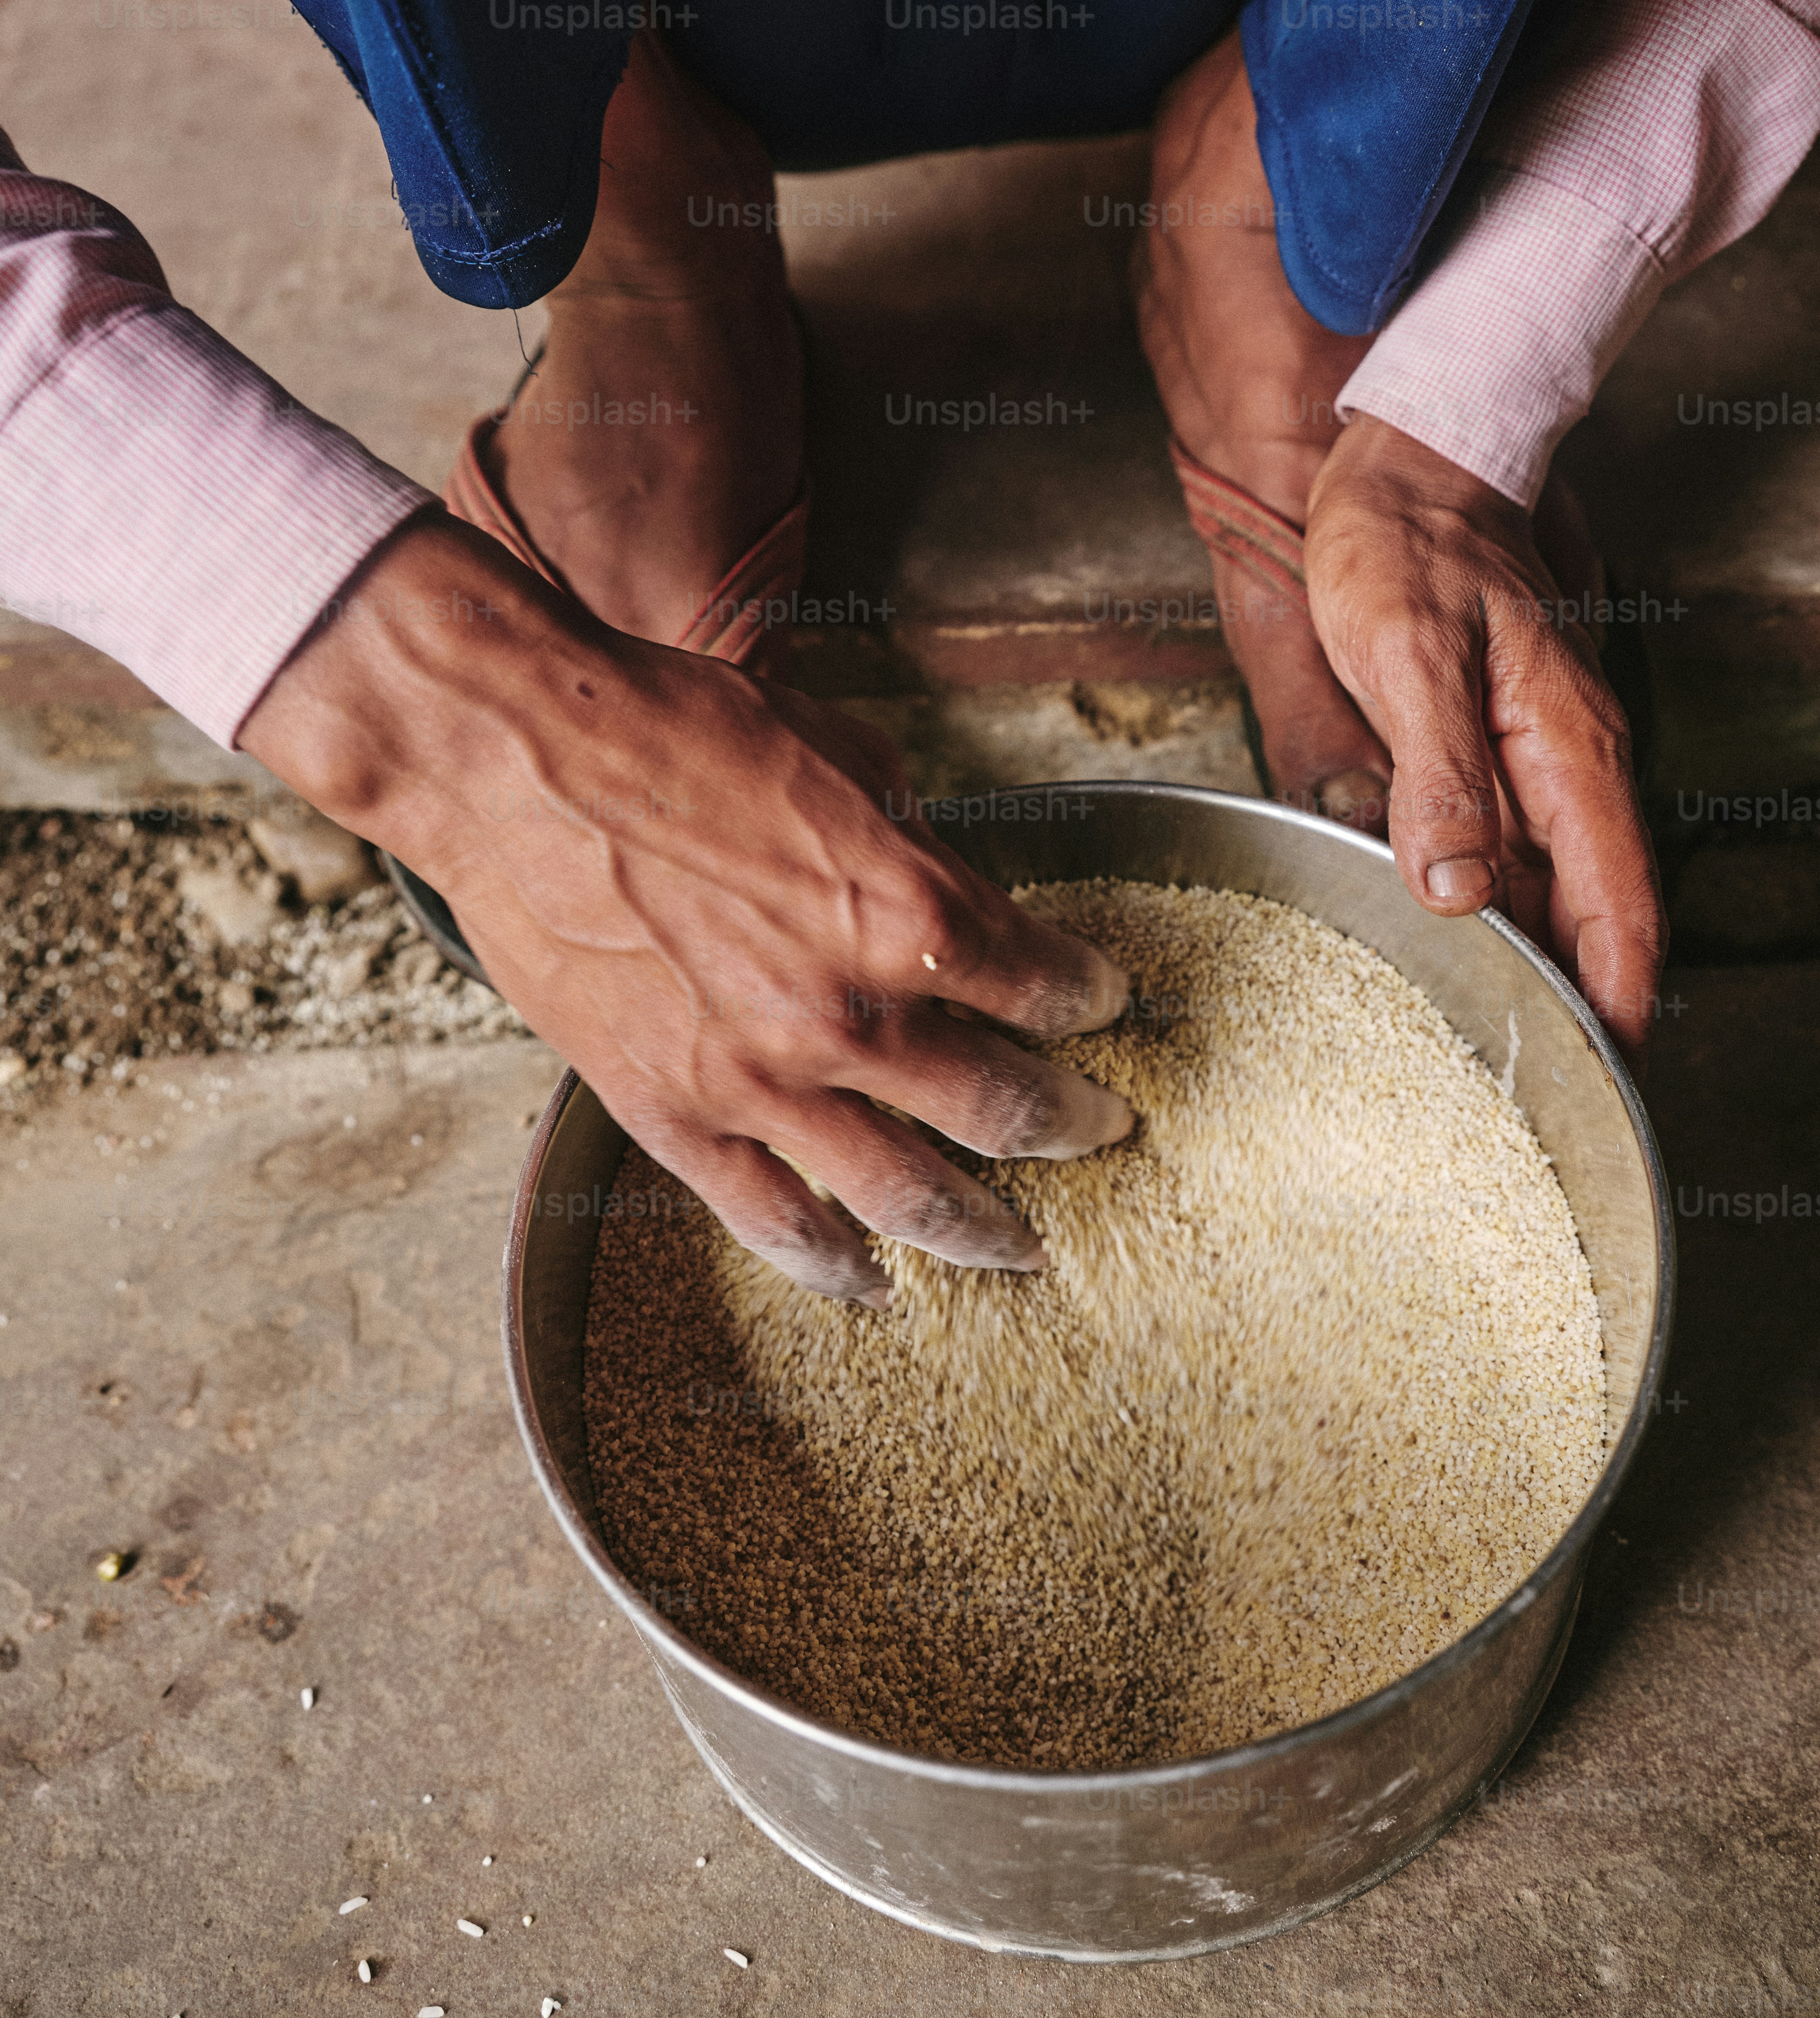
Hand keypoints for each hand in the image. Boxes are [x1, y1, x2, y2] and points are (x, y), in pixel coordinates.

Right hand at [240, 511, 1133, 1302]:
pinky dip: (836, 1266)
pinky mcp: (671, 1115)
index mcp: (905, 912)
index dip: (1088, 996)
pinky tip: (876, 1285)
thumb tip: (952, 888)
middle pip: (1000, 1109)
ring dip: (979, 1229)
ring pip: (904, 1198)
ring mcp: (758, 1081)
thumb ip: (914, 845)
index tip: (1100, 1003)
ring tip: (1019, 1245)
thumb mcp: (842, 757)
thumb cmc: (677, 732)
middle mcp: (846, 1015)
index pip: (1042, 981)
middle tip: (1099, 1133)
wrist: (520, 759)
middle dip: (1068, 1126)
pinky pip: (773, 1222)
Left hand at [1302, 415, 1666, 1051]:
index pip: (1620, 902)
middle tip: (1545, 1093)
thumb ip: (1437, 773)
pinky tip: (1452, 947)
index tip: (1609, 1074)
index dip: (1619, 994)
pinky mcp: (1489, 752)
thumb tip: (1455, 888)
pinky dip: (1492, 908)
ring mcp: (1530, 762)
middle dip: (1581, 1001)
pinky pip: (1507, 851)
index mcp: (1565, 751)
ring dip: (1535, 962)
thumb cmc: (1408, 549)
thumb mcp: (1409, 656)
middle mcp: (1563, 767)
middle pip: (1594, 911)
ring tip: (1499, 1047)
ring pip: (1550, 887)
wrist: (1409, 467)